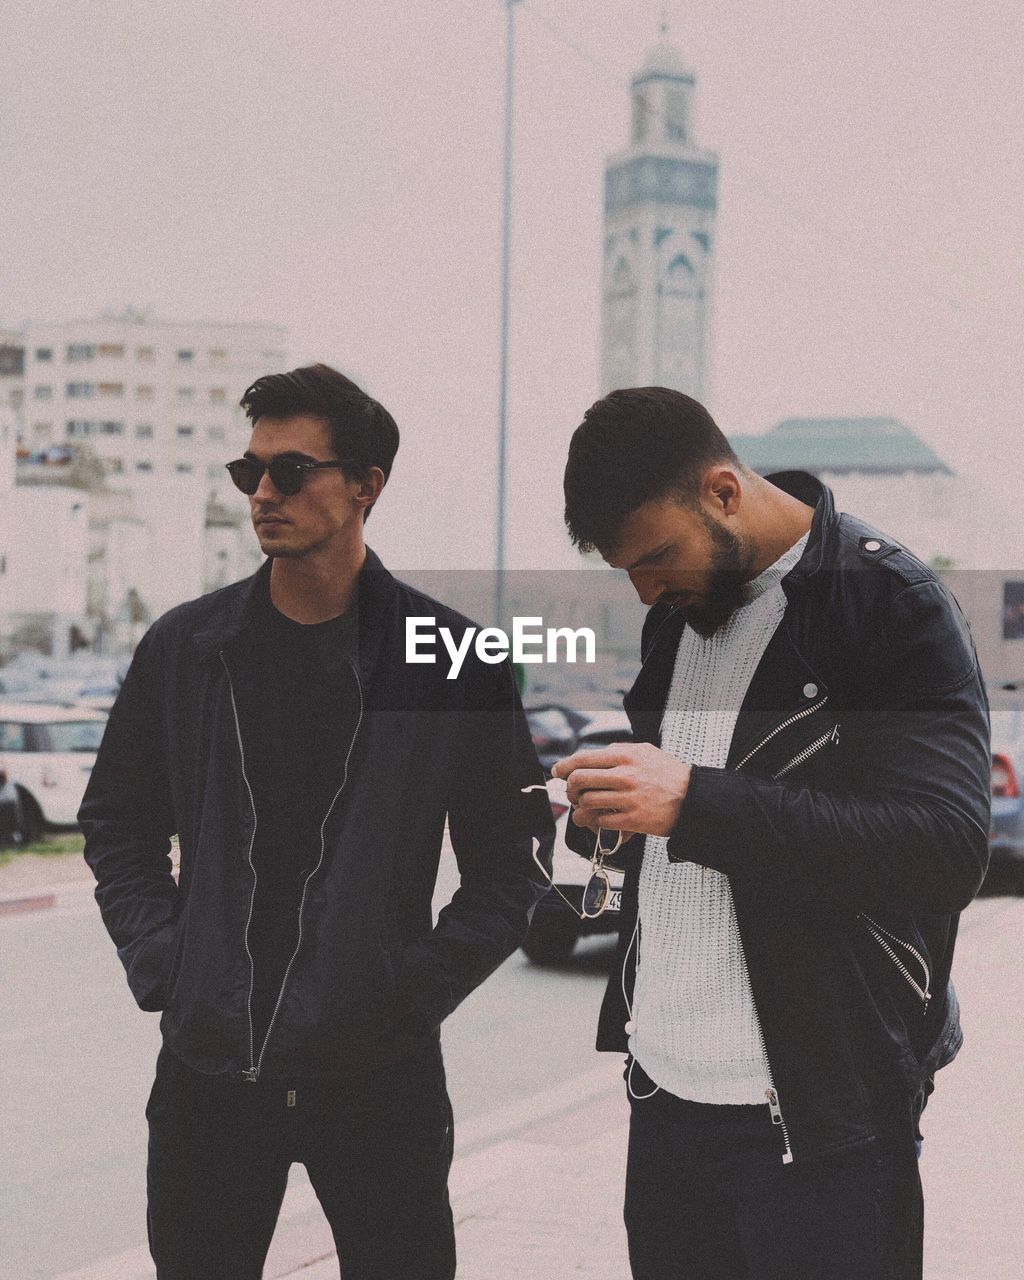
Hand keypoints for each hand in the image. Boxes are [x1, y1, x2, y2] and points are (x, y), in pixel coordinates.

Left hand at [551, 743, 691, 837]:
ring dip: (578, 807)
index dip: (564, 766)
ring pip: (586, 802)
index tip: (557, 772)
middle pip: (579, 780)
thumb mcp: (645, 751)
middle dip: (569, 788)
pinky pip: (600, 821)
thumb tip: (596, 755)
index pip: (583, 759)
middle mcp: (624, 775)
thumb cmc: (669, 775)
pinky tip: (591, 820)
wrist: (693, 798)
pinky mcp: (632, 819)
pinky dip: (590, 821)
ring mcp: (627, 798)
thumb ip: (619, 750)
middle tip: (571, 793)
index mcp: (625, 755)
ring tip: (581, 808)